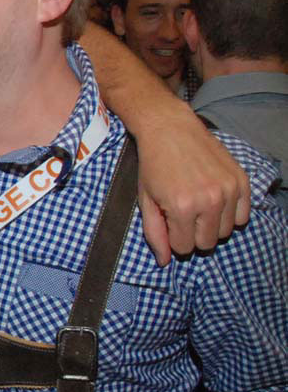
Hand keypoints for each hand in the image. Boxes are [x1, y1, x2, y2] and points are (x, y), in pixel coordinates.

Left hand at [135, 109, 249, 264]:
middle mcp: (209, 201)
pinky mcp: (241, 181)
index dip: (174, 239)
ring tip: (198, 206)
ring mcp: (228, 190)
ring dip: (211, 225)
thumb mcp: (146, 201)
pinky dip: (231, 215)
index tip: (169, 223)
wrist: (170, 130)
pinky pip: (243, 216)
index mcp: (182, 208)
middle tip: (183, 216)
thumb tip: (166, 261)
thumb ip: (154, 233)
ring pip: (226, 232)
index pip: (185, 248)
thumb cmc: (153, 165)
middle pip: (207, 243)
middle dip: (193, 235)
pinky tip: (215, 202)